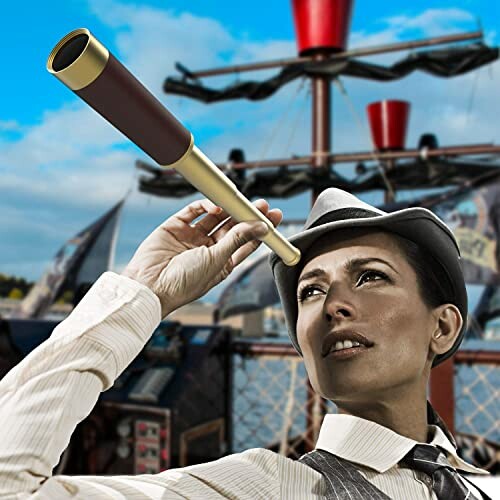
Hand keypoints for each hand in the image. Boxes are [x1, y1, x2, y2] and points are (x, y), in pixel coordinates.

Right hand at [122, 198, 282, 317]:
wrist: (150, 286)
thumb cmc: (184, 283)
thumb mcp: (218, 260)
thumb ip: (238, 239)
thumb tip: (261, 226)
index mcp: (222, 263)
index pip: (245, 243)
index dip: (259, 230)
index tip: (273, 218)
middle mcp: (208, 249)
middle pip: (233, 228)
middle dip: (247, 216)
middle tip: (262, 204)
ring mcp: (192, 237)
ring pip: (216, 218)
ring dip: (229, 208)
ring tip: (242, 200)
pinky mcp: (176, 226)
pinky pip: (194, 211)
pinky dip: (206, 205)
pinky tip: (217, 205)